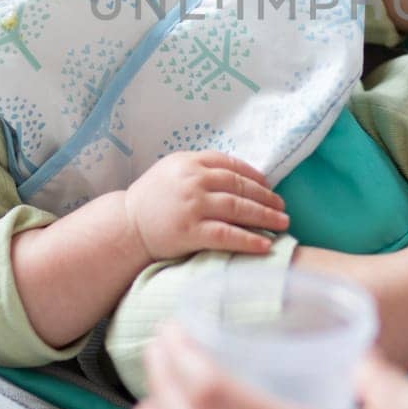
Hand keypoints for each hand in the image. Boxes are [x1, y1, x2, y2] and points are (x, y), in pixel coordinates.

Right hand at [123, 152, 287, 260]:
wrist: (124, 227)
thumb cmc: (151, 201)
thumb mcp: (172, 172)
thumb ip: (199, 169)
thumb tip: (237, 175)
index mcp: (189, 162)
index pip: (231, 165)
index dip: (254, 175)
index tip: (269, 185)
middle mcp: (192, 180)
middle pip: (239, 186)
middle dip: (266, 197)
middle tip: (283, 207)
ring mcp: (191, 205)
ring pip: (238, 208)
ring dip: (265, 217)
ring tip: (283, 224)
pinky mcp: (189, 231)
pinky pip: (226, 234)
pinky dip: (248, 240)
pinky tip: (265, 246)